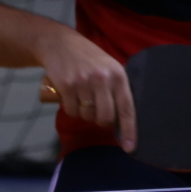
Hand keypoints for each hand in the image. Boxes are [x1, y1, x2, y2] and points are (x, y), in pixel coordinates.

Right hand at [34, 30, 137, 151]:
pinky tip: (71, 97)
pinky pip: (72, 111)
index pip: (127, 108)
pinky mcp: (66, 86)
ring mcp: (83, 83)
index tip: (131, 148)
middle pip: (106, 117)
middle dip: (102, 121)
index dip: (130, 130)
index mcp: (118, 75)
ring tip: (83, 97)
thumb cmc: (89, 58)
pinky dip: (72, 109)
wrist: (60, 43)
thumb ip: (116, 89)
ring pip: (87, 116)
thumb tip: (122, 120)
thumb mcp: (109, 67)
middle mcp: (102, 79)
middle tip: (97, 113)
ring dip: (85, 113)